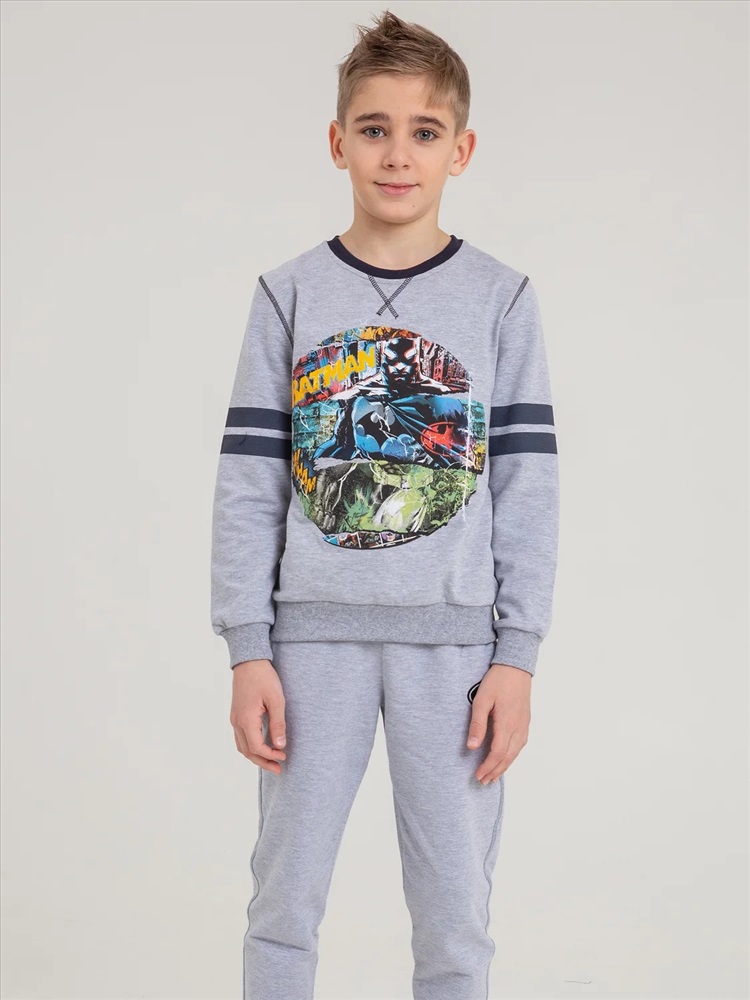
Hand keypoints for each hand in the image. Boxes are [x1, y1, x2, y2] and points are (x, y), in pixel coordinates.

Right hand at [230, 659, 287, 773]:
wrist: (249, 661)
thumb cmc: (264, 678)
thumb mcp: (276, 700)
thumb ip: (278, 724)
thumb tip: (280, 746)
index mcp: (246, 719)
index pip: (257, 748)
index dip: (270, 756)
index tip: (283, 757)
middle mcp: (236, 722)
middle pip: (247, 751)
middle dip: (262, 762)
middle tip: (278, 769)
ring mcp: (234, 718)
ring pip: (242, 746)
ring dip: (255, 756)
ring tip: (271, 761)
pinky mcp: (236, 714)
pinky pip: (241, 737)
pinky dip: (251, 746)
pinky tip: (262, 746)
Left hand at [466, 662, 530, 783]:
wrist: (516, 666)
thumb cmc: (497, 681)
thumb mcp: (482, 700)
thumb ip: (477, 724)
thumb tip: (471, 747)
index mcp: (507, 723)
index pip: (498, 753)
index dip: (488, 767)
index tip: (478, 775)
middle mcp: (519, 727)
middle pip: (508, 757)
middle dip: (495, 771)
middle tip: (483, 781)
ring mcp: (524, 725)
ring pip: (516, 753)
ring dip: (504, 766)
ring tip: (492, 775)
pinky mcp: (526, 721)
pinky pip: (520, 745)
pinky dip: (511, 756)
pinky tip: (505, 758)